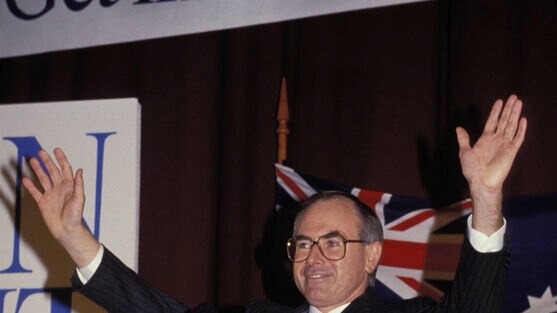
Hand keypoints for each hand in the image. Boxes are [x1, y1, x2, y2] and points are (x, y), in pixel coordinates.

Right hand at [23, 148, 99, 266]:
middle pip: (52, 171)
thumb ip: (78, 184)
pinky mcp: (43, 202)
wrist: (66, 230)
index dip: (61, 159)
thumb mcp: (79, 199)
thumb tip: (79, 170)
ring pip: (43, 179)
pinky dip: (30, 185)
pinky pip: (35, 192)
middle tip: (41, 152)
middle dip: (47, 161)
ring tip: (32, 160)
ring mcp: (51, 195)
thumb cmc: (75, 216)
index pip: (65, 169)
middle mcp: (60, 189)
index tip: (56, 150)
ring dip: (38, 170)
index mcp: (69, 186)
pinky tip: (25, 178)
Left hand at [456, 95, 526, 234]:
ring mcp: (504, 145)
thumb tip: (459, 128)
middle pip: (504, 120)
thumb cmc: (472, 170)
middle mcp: (496, 140)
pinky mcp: (511, 151)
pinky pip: (518, 138)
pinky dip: (521, 129)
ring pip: (511, 125)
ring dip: (515, 114)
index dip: (496, 111)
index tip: (499, 101)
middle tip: (513, 97)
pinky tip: (523, 119)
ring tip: (519, 102)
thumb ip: (464, 139)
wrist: (481, 182)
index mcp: (485, 139)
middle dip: (508, 109)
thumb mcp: (464, 152)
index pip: (492, 121)